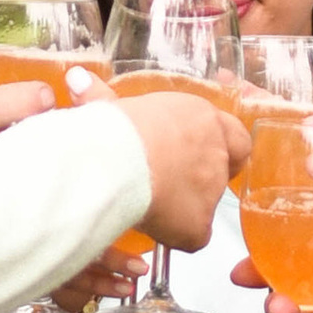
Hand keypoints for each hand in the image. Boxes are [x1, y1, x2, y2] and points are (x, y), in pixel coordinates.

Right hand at [116, 90, 246, 246]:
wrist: (114, 162)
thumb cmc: (113, 130)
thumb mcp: (111, 108)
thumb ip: (101, 97)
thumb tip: (76, 77)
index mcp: (202, 119)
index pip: (235, 136)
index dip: (223, 148)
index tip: (202, 153)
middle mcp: (216, 152)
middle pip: (220, 171)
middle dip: (197, 178)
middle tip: (167, 181)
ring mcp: (212, 190)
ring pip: (205, 204)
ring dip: (184, 205)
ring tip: (150, 201)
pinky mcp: (199, 224)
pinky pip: (194, 235)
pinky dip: (177, 235)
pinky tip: (154, 226)